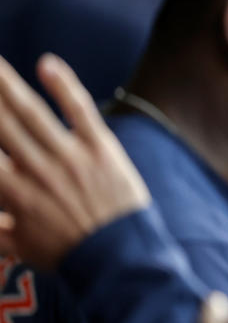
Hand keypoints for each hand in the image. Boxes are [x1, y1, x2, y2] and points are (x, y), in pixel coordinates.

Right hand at [0, 54, 150, 268]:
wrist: (120, 258)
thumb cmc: (69, 253)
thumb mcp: (20, 247)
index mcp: (12, 193)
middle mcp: (35, 169)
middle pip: (0, 124)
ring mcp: (69, 155)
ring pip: (32, 112)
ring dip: (7, 84)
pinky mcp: (100, 148)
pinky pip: (80, 111)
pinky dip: (64, 86)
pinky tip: (47, 64)